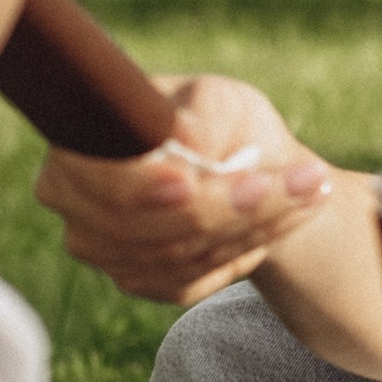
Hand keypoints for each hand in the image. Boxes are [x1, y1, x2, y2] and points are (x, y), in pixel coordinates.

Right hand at [34, 72, 331, 303]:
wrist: (244, 167)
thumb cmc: (221, 121)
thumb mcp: (219, 100)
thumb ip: (200, 117)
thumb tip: (189, 149)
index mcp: (77, 142)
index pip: (97, 174)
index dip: (139, 186)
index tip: (190, 183)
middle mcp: (72, 200)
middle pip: (143, 225)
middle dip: (225, 207)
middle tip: (299, 182)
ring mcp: (101, 248)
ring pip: (175, 254)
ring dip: (250, 226)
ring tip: (310, 191)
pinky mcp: (138, 280)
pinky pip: (190, 280)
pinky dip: (243, 251)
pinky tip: (284, 220)